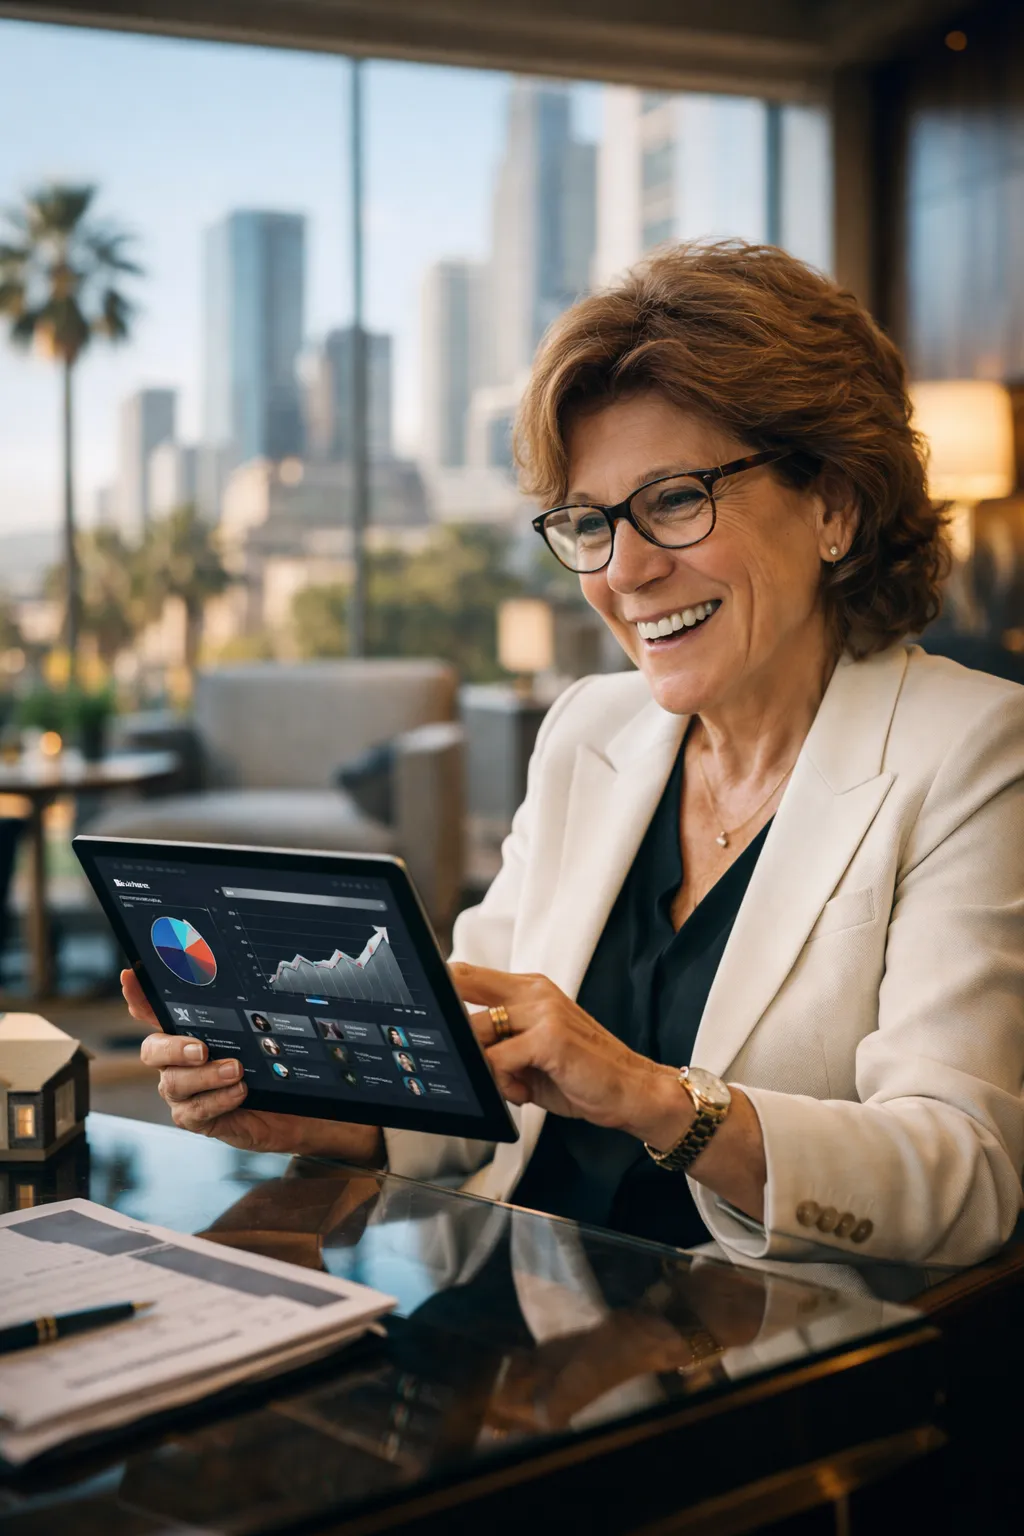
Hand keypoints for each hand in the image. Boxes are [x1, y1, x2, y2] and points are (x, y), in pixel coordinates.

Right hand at [122, 970, 383, 1161]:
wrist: (291, 1110)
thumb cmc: (270, 1068)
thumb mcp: (259, 1036)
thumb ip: (242, 1014)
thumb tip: (241, 975)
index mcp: (186, 1034)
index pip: (153, 1012)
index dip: (137, 996)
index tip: (131, 974)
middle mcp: (176, 1063)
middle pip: (152, 1050)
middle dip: (173, 1048)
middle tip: (201, 1049)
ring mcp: (183, 1093)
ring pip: (173, 1083)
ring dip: (206, 1076)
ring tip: (236, 1070)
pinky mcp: (196, 1119)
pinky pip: (194, 1111)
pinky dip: (218, 1099)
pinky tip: (239, 1092)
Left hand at [449, 963, 688, 1148]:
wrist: (631, 1091)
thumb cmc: (580, 1073)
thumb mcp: (532, 1050)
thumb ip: (498, 1041)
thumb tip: (454, 1047)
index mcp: (529, 987)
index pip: (468, 973)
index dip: (439, 987)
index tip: (422, 1012)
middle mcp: (535, 991)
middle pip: (462, 986)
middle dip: (452, 1029)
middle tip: (458, 1058)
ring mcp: (543, 1010)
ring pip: (477, 1030)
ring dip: (483, 1066)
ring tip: (514, 1085)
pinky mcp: (550, 1037)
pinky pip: (497, 1060)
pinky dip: (503, 1083)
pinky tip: (526, 1092)